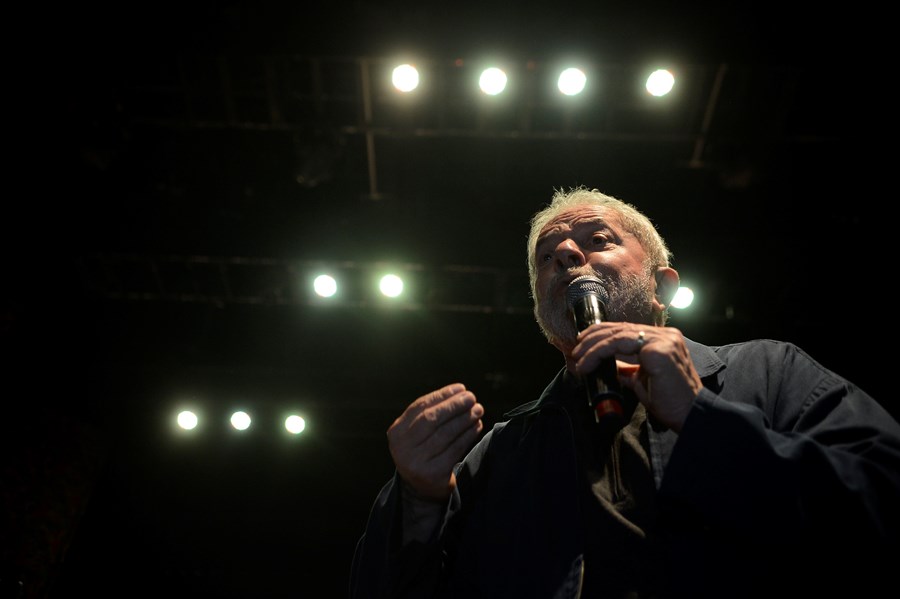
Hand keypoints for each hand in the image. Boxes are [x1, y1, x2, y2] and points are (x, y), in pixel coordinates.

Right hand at [387, 383, 483, 500]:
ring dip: (464, 419)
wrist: (421, 489)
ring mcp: (416, 463)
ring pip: (445, 434)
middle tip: (471, 397)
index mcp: (396, 432)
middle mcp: (402, 448)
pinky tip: (476, 426)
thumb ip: (430, 414)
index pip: (420, 407)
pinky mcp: (433, 475)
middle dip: (454, 405)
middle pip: (431, 419)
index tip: (460, 388)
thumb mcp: (417, 433)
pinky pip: (455, 449)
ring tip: (478, 410)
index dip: (442, 395)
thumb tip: (460, 392)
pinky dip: (468, 435)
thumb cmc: (424, 451)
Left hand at [570, 324, 701, 431]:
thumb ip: (627, 369)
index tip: (583, 344)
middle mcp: (665, 335)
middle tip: (576, 350)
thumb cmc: (670, 400)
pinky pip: (619, 345)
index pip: (627, 329)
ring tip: (578, 359)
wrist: (690, 415)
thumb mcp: (642, 380)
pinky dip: (599, 353)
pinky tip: (588, 365)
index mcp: (663, 339)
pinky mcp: (658, 350)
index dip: (602, 334)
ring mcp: (663, 340)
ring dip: (592, 347)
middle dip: (593, 338)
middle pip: (620, 328)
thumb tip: (607, 366)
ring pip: (617, 335)